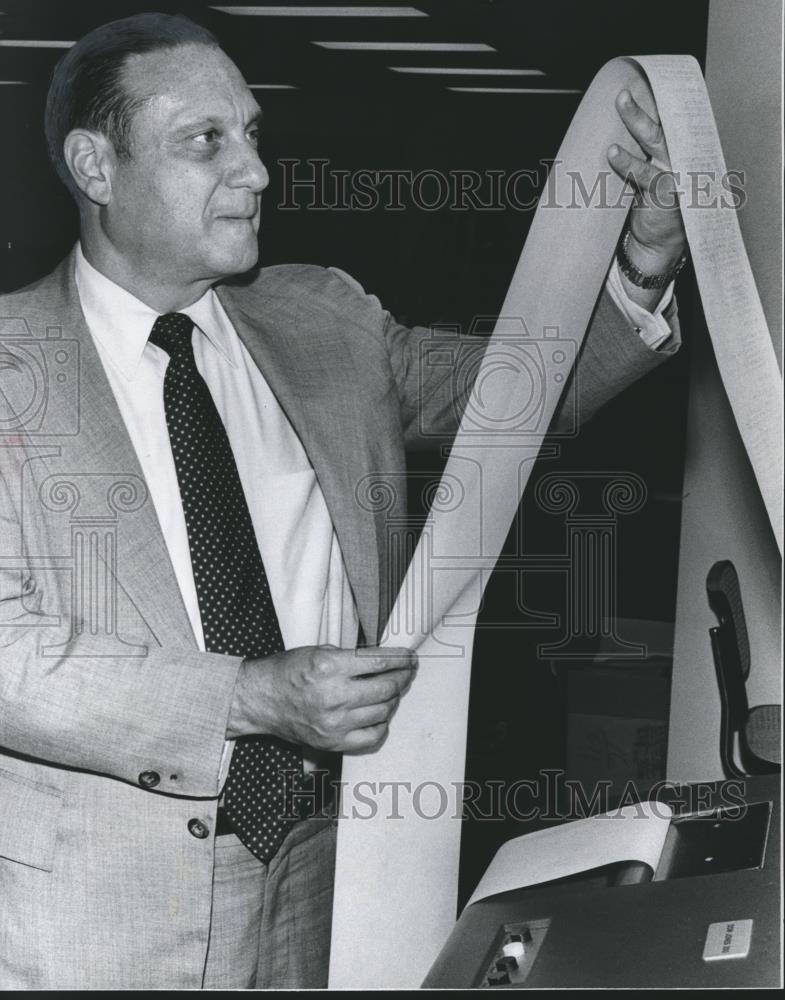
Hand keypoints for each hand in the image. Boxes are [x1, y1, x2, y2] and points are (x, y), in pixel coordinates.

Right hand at [228, 644, 417, 752]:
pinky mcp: (333, 742)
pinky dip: (382, 724)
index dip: (402, 659)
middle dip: (403, 678)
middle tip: (406, 673)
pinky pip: (372, 736)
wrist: (262, 699)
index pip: (380, 662)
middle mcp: (334, 696)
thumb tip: (387, 661)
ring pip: (383, 711)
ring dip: (392, 699)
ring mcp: (334, 723)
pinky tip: (379, 713)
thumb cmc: (289, 671)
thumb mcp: (320, 651)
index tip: (411, 658)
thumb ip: (353, 657)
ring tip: (391, 690)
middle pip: (386, 688)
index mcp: (330, 666)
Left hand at [607, 89, 686, 274]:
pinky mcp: (668, 193)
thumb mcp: (643, 176)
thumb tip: (604, 132)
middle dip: (643, 104)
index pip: (664, 120)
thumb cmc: (648, 206)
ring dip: (637, 120)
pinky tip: (612, 152)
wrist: (657, 244)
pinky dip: (628, 163)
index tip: (639, 80)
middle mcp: (679, 155)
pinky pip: (645, 174)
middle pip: (661, 123)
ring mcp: (676, 172)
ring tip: (621, 102)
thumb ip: (636, 154)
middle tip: (623, 90)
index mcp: (673, 150)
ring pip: (656, 140)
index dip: (654, 100)